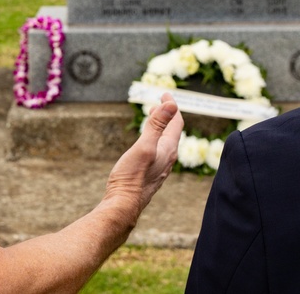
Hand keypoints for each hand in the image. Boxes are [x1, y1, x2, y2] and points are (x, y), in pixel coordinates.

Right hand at [103, 93, 183, 225]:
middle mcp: (168, 158)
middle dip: (167, 115)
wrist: (123, 205)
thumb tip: (171, 105)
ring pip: (165, 142)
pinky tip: (146, 143)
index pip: (176, 122)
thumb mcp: (144, 146)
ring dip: (160, 127)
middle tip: (159, 103)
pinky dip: (155, 139)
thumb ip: (157, 125)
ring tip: (152, 118)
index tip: (164, 94)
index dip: (172, 106)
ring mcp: (160, 167)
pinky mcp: (151, 174)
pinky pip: (158, 151)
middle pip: (172, 131)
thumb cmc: (132, 176)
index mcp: (168, 149)